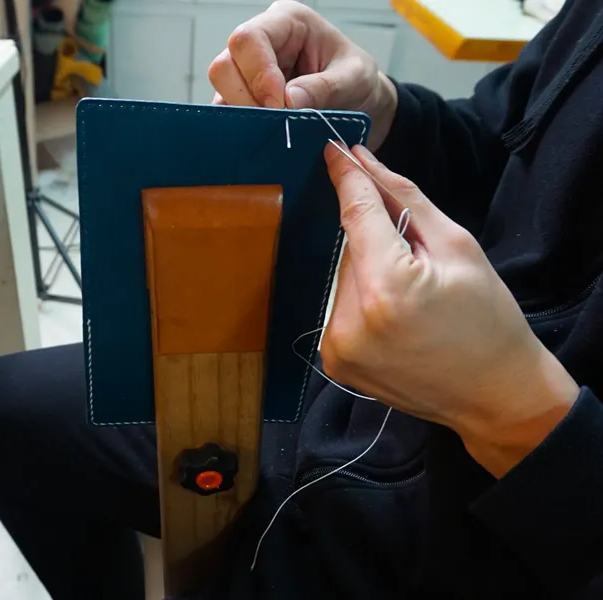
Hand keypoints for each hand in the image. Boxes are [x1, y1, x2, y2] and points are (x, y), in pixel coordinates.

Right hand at [208, 0, 397, 148]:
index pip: (248, 39)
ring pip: (221, 91)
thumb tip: (288, 101)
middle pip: (224, 65)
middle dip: (246, 99)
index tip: (280, 105)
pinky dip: (242, 127)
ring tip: (275, 128)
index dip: (258, 75)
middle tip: (276, 120)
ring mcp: (246, 71)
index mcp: (287, 22)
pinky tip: (266, 133)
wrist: (357, 104)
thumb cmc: (357, 80)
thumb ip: (325, 87)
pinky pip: (227, 112)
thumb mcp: (355, 79)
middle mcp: (260, 42)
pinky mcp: (243, 97)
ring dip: (244, 115)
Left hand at [321, 143, 579, 477]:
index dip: (345, 179)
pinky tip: (393, 315)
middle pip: (347, 250)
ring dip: (366, 273)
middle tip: (413, 259)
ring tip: (408, 295)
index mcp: (387, 288)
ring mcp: (337, 346)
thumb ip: (403, 199)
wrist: (495, 393)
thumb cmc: (487, 318)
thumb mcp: (456, 246)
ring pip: (339, 278)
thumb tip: (360, 160)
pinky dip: (359, 300)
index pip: (355, 215)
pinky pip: (336, 308)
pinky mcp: (333, 361)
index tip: (333, 150)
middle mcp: (350, 320)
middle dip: (374, 242)